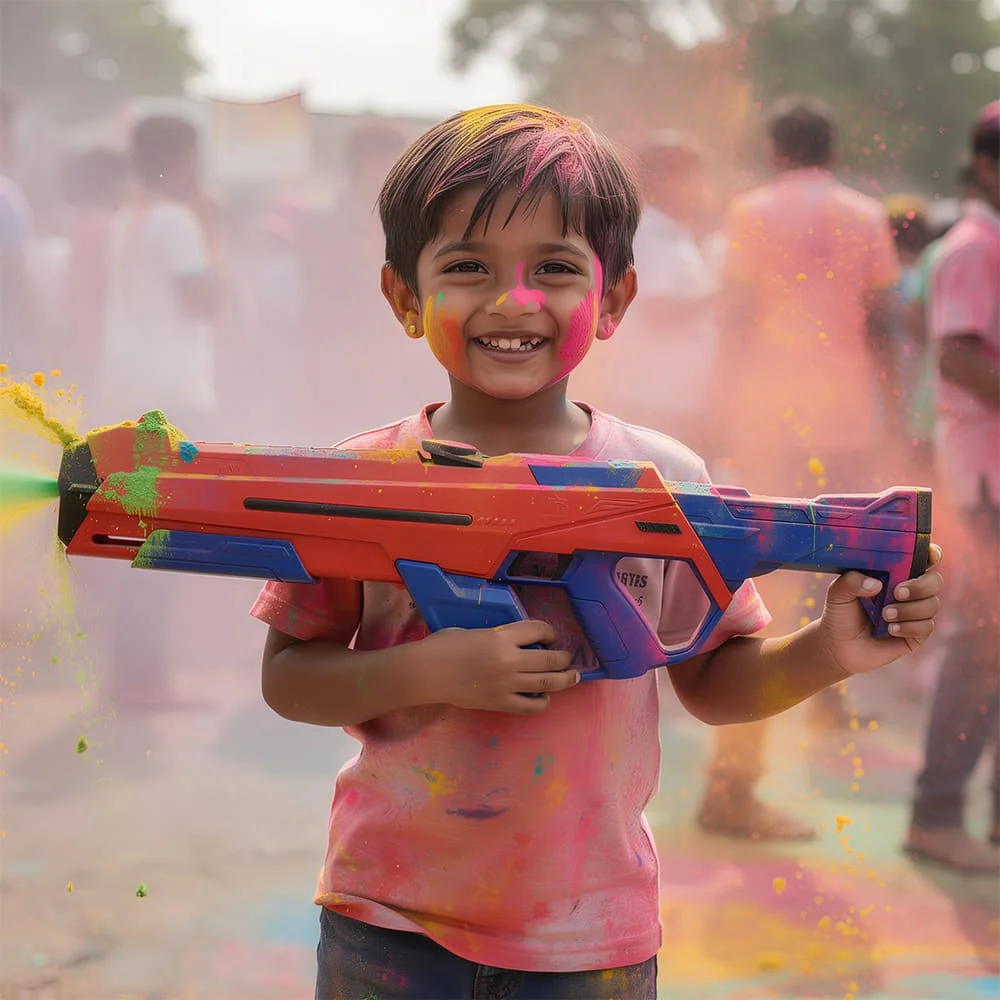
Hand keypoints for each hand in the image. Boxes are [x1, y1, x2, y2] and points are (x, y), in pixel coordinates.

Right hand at [416, 620, 577, 714]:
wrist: (426, 673)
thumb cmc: (443, 646)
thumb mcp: (473, 631)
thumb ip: (496, 637)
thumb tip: (511, 643)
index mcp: (501, 637)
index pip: (538, 630)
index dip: (550, 632)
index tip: (551, 635)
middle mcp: (509, 661)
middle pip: (549, 659)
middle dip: (563, 658)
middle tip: (567, 658)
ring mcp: (507, 684)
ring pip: (547, 683)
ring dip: (564, 679)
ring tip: (571, 677)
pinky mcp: (500, 703)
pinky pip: (530, 706)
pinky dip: (542, 702)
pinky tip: (544, 697)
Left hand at [819, 544, 943, 675]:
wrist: (839, 645)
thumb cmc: (841, 613)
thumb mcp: (838, 592)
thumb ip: (851, 581)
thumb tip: (876, 584)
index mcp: (895, 573)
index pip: (922, 558)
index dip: (932, 554)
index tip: (930, 556)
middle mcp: (910, 591)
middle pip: (935, 581)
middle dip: (920, 586)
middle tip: (896, 592)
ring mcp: (915, 612)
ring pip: (932, 604)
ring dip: (909, 609)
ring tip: (884, 615)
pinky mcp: (917, 634)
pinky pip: (926, 627)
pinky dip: (909, 627)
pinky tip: (890, 630)